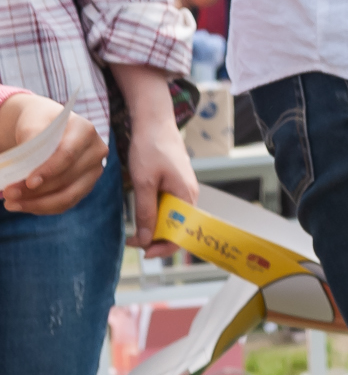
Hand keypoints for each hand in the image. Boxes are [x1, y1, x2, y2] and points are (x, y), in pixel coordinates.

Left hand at [0, 89, 107, 215]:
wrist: (46, 127)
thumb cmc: (38, 123)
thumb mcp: (32, 123)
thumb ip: (32, 139)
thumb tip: (27, 166)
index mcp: (85, 130)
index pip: (68, 155)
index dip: (48, 170)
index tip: (28, 182)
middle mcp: (96, 152)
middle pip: (67, 178)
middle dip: (36, 190)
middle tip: (8, 195)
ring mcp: (94, 171)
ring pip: (68, 196)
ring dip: (38, 203)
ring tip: (11, 204)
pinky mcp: (86, 186)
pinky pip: (66, 204)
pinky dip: (43, 207)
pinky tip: (24, 205)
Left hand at [109, 63, 195, 247]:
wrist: (154, 122)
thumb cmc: (150, 148)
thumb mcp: (144, 182)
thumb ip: (146, 211)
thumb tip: (146, 239)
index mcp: (186, 197)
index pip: (182, 233)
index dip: (164, 247)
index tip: (142, 252)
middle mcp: (189, 196)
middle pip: (177, 228)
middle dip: (156, 239)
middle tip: (131, 241)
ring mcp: (183, 191)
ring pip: (171, 218)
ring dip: (154, 227)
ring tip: (133, 231)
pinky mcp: (175, 185)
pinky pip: (168, 207)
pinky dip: (154, 214)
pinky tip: (141, 214)